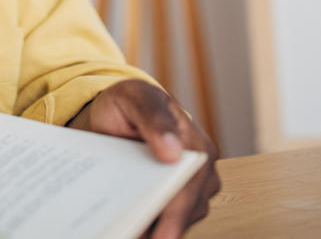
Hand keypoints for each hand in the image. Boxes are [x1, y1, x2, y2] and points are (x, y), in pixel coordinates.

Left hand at [67, 79, 219, 237]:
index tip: (160, 236)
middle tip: (133, 238)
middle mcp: (201, 172)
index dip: (176, 213)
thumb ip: (153, 117)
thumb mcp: (135, 97)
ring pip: (178, 223)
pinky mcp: (174, 204)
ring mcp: (190, 191)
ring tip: (127, 233)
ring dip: (154, 231)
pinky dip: (148, 230)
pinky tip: (129, 231)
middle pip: (186, 212)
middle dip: (163, 230)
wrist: (119, 113)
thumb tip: (173, 152)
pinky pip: (165, 224)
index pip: (190, 186)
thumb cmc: (130, 103)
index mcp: (196, 144)